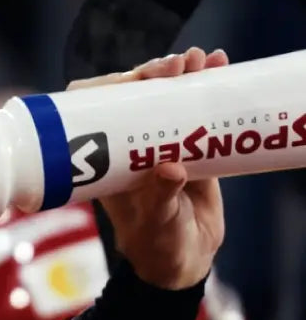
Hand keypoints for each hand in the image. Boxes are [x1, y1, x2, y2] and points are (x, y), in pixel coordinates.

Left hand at [67, 46, 228, 289]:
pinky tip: (220, 67)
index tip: (137, 77)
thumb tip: (171, 169)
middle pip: (135, 95)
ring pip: (165, 97)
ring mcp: (159, 142)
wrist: (183, 260)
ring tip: (202, 59)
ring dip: (182, 74)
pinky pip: (195, 109)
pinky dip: (206, 87)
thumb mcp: (156, 224)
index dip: (113, 86)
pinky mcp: (188, 145)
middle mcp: (130, 144)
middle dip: (152, 74)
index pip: (98, 110)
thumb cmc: (157, 246)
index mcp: (107, 158)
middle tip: (177, 65)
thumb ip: (161, 199)